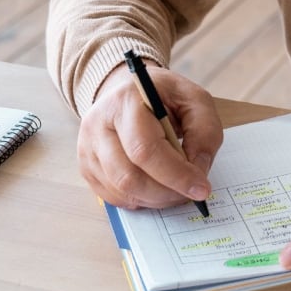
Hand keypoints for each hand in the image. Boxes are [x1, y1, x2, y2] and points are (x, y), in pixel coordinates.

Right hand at [77, 64, 222, 208]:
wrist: (128, 90)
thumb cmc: (164, 96)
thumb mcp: (195, 99)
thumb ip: (205, 131)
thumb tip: (198, 170)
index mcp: (126, 101)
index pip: (145, 149)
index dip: (175, 174)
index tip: (201, 188)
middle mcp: (98, 124)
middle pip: (129, 176)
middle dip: (166, 192)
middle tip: (191, 193)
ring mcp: (87, 147)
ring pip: (120, 190)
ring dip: (155, 199)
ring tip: (175, 189)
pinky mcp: (86, 166)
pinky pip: (113, 196)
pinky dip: (140, 199)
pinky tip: (156, 187)